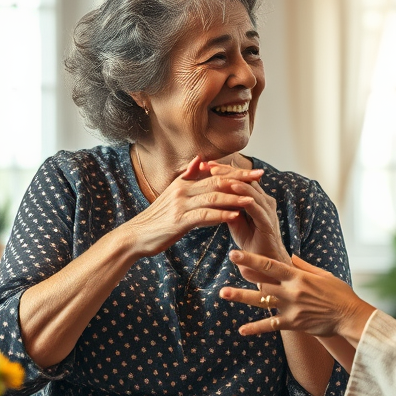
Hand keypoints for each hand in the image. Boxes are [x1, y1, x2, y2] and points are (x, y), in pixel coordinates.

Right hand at [124, 156, 262, 256]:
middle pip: (217, 181)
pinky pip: (204, 216)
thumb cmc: (156, 218)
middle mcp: (183, 190)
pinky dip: (220, 215)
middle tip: (260, 178)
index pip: (215, 174)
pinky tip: (234, 216)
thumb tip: (200, 159)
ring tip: (252, 199)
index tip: (256, 172)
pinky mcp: (179, 221)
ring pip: (212, 197)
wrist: (136, 235)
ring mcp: (180, 205)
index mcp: (183, 183)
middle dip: (241, 180)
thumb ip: (187, 176)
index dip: (236, 173)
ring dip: (234, 198)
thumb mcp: (172, 193)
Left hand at [203, 160, 289, 263]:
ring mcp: (267, 209)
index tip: (205, 166)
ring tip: (216, 173)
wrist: (263, 263)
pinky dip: (243, 194)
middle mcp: (264, 200)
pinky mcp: (267, 220)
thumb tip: (213, 193)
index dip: (223, 171)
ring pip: (250, 188)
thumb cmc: (250, 241)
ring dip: (232, 179)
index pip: (240, 179)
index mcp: (257, 198)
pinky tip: (232, 188)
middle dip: (226, 170)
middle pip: (245, 178)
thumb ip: (227, 206)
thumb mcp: (235, 220)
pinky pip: (255, 204)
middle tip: (209, 165)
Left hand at [219, 249, 375, 342]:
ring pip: (261, 301)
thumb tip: (290, 256)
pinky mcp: (293, 323)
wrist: (351, 316)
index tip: (236, 253)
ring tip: (223, 293)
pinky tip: (241, 330)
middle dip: (244, 273)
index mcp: (298, 276)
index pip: (270, 264)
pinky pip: (271, 325)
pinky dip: (256, 328)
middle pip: (262, 281)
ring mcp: (291, 307)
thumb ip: (303, 266)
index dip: (252, 258)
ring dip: (241, 297)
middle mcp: (292, 290)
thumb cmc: (339, 293)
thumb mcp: (323, 274)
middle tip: (225, 265)